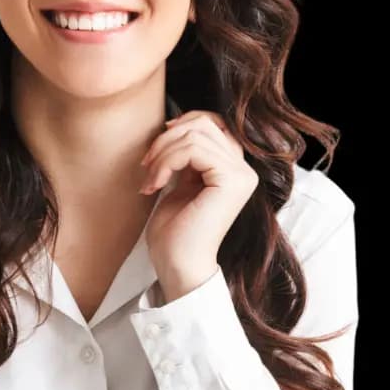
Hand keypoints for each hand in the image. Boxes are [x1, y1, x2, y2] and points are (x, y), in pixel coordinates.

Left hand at [140, 110, 258, 289]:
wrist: (178, 266)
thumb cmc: (174, 233)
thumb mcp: (180, 183)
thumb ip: (186, 156)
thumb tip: (175, 124)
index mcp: (232, 169)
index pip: (211, 123)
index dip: (180, 126)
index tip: (154, 151)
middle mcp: (244, 169)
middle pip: (203, 123)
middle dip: (165, 140)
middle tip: (145, 166)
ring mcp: (241, 175)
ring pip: (195, 134)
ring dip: (162, 153)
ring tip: (149, 180)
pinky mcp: (231, 181)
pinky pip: (193, 150)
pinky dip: (166, 162)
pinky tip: (155, 185)